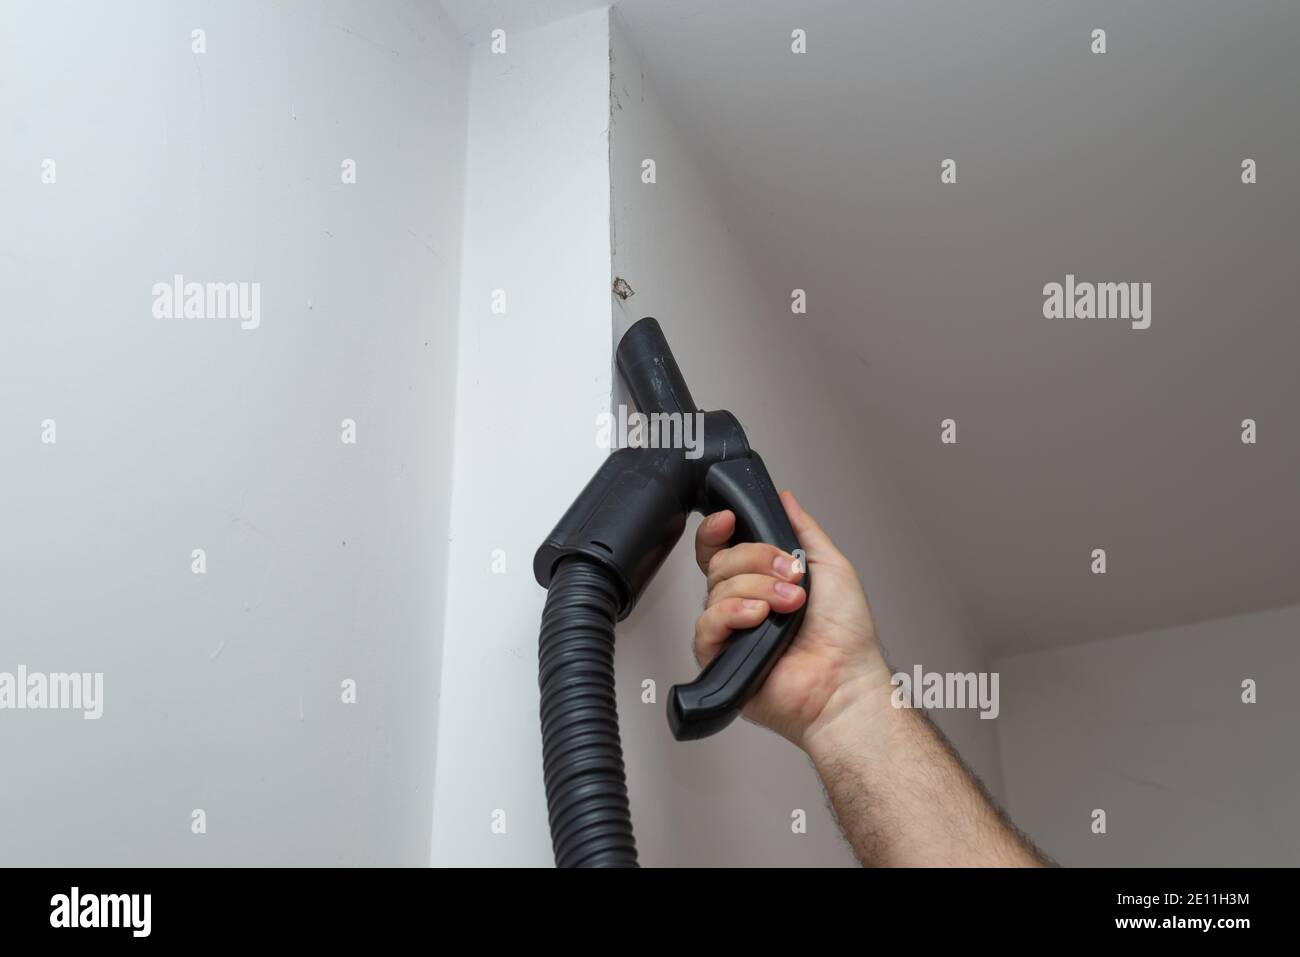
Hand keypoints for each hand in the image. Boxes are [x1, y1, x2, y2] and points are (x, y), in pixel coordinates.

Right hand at [692, 490, 893, 748]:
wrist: (846, 680)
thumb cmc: (846, 636)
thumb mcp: (831, 566)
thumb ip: (803, 529)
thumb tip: (785, 500)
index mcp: (761, 581)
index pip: (722, 547)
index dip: (718, 529)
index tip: (732, 519)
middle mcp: (742, 603)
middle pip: (720, 562)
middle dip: (757, 560)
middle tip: (791, 576)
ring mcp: (730, 630)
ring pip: (716, 589)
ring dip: (758, 589)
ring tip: (790, 605)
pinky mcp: (719, 658)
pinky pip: (707, 624)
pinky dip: (734, 613)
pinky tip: (760, 617)